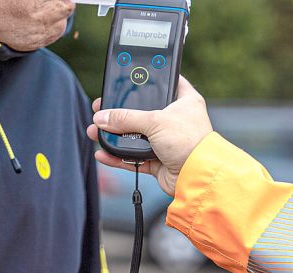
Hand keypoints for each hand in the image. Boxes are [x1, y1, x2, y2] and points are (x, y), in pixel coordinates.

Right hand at [87, 76, 212, 196]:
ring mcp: (166, 141)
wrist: (198, 177)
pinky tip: (103, 153)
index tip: (129, 76)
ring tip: (95, 131)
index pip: (166, 81)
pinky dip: (118, 156)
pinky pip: (133, 157)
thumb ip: (126, 118)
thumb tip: (102, 117)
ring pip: (135, 135)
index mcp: (184, 100)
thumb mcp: (155, 122)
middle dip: (120, 111)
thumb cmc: (189, 142)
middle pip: (143, 110)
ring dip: (115, 135)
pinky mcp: (159, 160)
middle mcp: (175, 119)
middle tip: (102, 108)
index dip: (149, 77)